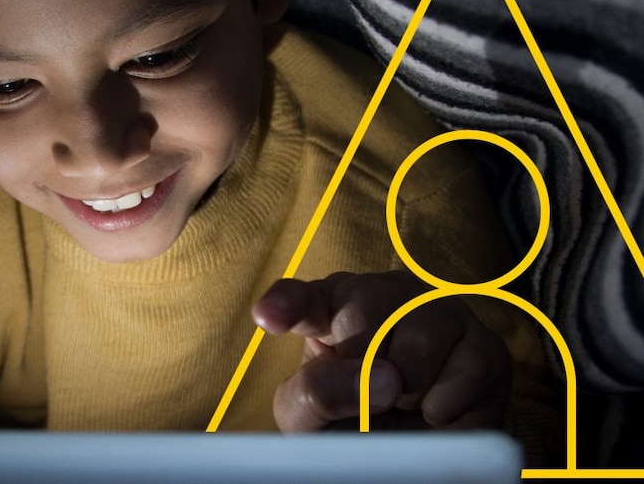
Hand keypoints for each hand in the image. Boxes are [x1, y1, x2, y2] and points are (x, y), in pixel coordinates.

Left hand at [253, 271, 510, 431]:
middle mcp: (385, 294)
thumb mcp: (309, 418)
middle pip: (363, 311)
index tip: (269, 317)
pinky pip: (467, 369)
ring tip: (403, 399)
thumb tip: (381, 378)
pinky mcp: (484, 347)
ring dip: (407, 388)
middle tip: (369, 393)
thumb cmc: (347, 424)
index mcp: (329, 305)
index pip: (301, 299)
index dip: (287, 305)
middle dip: (362, 364)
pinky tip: (435, 408)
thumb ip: (317, 393)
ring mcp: (439, 313)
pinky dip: (445, 405)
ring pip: (419, 338)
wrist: (407, 459)